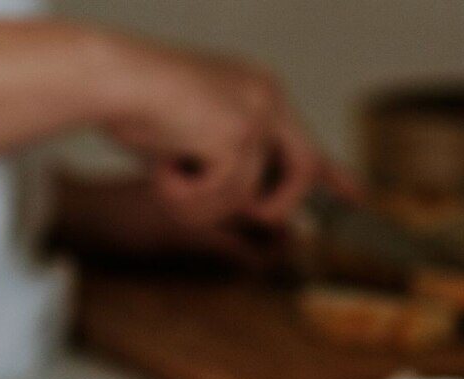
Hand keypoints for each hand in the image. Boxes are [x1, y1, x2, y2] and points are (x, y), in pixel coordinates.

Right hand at [106, 44, 358, 229]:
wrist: (106, 76)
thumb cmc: (135, 102)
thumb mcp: (194, 133)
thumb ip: (231, 162)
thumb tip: (257, 206)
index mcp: (259, 90)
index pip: (307, 140)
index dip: (333, 172)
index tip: (357, 195)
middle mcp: (267, 96)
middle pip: (304, 170)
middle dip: (281, 205)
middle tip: (258, 219)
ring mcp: (257, 114)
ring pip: (249, 198)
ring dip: (203, 206)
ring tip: (169, 179)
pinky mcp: (239, 134)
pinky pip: (226, 197)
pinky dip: (189, 198)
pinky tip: (166, 171)